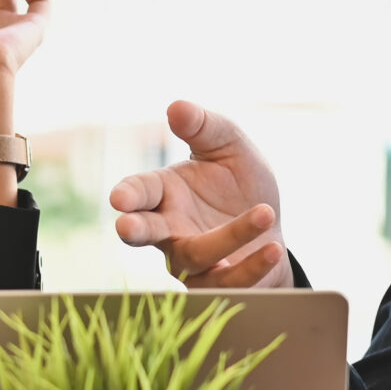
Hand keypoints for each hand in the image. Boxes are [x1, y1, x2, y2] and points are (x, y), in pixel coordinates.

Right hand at [107, 101, 291, 289]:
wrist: (271, 225)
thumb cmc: (239, 184)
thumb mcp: (229, 146)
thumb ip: (204, 128)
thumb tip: (176, 106)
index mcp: (165, 192)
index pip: (139, 192)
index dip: (128, 195)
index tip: (119, 199)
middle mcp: (169, 228)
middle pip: (144, 232)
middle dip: (134, 229)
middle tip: (126, 226)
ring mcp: (190, 260)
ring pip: (196, 254)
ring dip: (228, 237)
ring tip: (265, 213)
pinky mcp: (216, 283)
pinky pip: (228, 281)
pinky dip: (251, 266)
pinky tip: (271, 248)